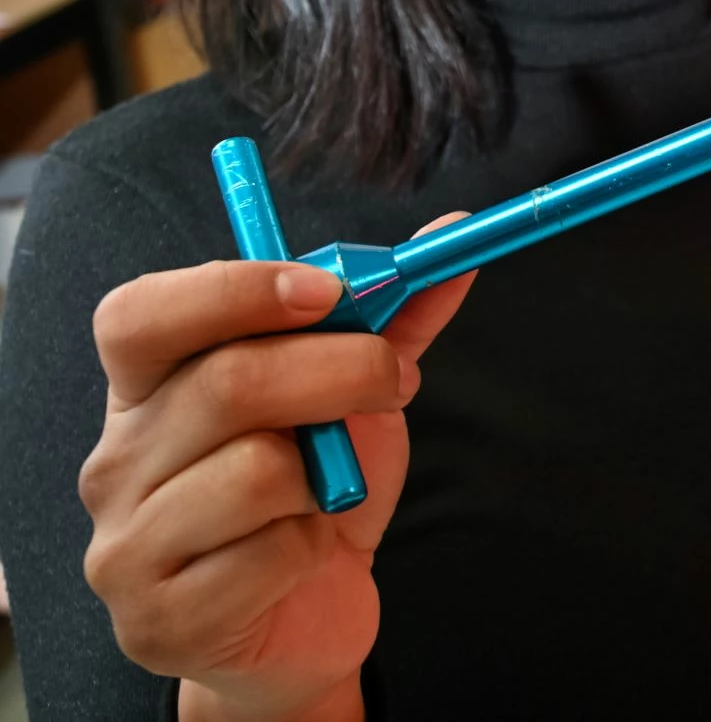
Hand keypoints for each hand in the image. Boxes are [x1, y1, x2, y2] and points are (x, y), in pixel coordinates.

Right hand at [80, 220, 475, 721]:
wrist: (304, 618)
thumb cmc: (316, 495)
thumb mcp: (352, 396)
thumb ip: (389, 316)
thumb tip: (454, 230)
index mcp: (147, 389)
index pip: (140, 317)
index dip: (232, 290)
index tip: (327, 290)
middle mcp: (117, 460)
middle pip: (227, 381)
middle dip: (342, 369)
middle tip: (397, 381)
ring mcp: (126, 544)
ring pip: (256, 470)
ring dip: (330, 473)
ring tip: (330, 489)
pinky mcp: (163, 617)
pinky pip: (270, 553)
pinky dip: (314, 544)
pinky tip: (304, 554)